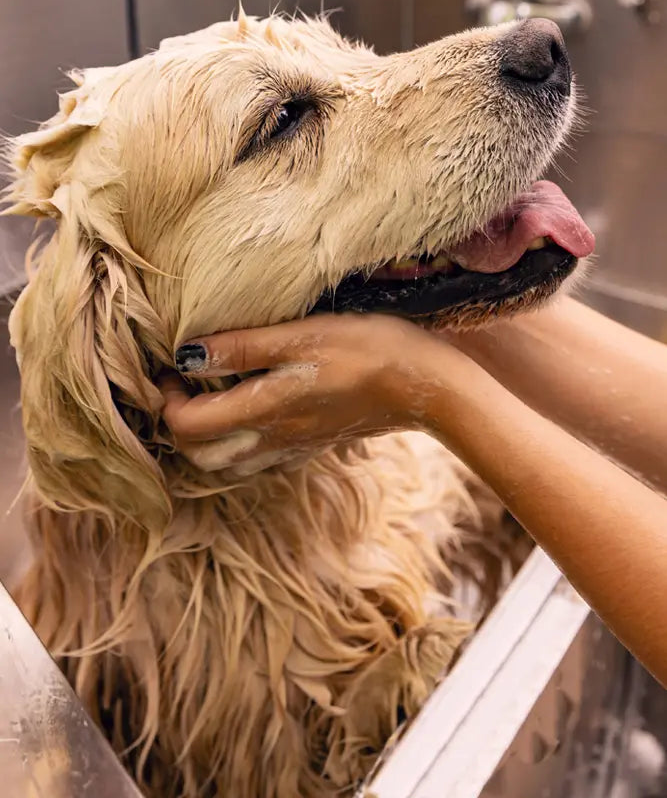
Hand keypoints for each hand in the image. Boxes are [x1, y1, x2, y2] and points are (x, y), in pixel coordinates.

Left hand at [160, 313, 461, 470]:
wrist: (425, 385)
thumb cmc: (366, 350)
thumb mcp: (300, 336)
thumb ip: (240, 348)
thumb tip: (184, 354)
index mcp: (262, 411)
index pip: (186, 426)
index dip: (167, 399)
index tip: (172, 366)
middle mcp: (271, 439)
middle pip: (200, 456)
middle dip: (179, 424)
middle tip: (184, 384)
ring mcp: (293, 448)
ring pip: (228, 465)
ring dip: (207, 439)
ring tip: (211, 396)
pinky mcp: (314, 445)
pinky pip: (260, 461)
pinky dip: (239, 444)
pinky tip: (252, 411)